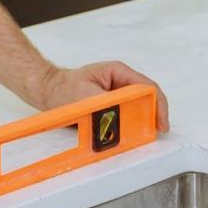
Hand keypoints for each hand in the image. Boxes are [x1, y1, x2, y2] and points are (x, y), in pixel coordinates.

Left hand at [34, 61, 169, 132]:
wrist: (48, 91)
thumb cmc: (62, 89)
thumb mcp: (86, 96)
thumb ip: (105, 105)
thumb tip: (119, 115)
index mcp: (118, 72)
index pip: (148, 87)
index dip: (158, 106)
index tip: (160, 123)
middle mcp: (120, 81)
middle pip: (146, 98)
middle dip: (151, 116)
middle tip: (152, 132)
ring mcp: (117, 92)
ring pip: (137, 108)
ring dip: (139, 122)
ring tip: (140, 136)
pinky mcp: (112, 104)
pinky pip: (126, 115)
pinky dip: (128, 125)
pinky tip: (127, 135)